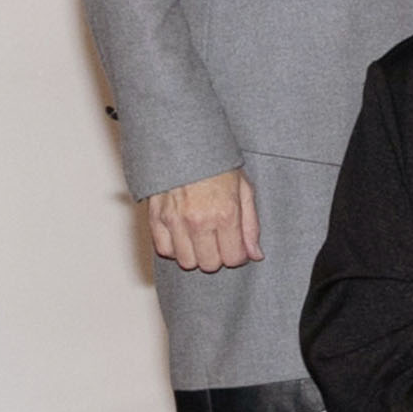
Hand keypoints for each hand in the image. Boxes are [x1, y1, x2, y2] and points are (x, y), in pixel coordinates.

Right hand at [145, 167, 259, 272]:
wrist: (186, 147)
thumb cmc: (217, 167)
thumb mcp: (245, 191)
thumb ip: (251, 226)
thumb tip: (255, 255)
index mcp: (225, 214)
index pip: (233, 258)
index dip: (237, 255)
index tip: (235, 246)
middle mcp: (199, 221)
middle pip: (209, 264)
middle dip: (218, 257)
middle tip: (218, 243)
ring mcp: (175, 221)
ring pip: (186, 261)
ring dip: (196, 255)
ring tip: (201, 240)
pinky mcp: (156, 218)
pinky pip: (163, 250)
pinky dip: (174, 249)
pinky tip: (183, 237)